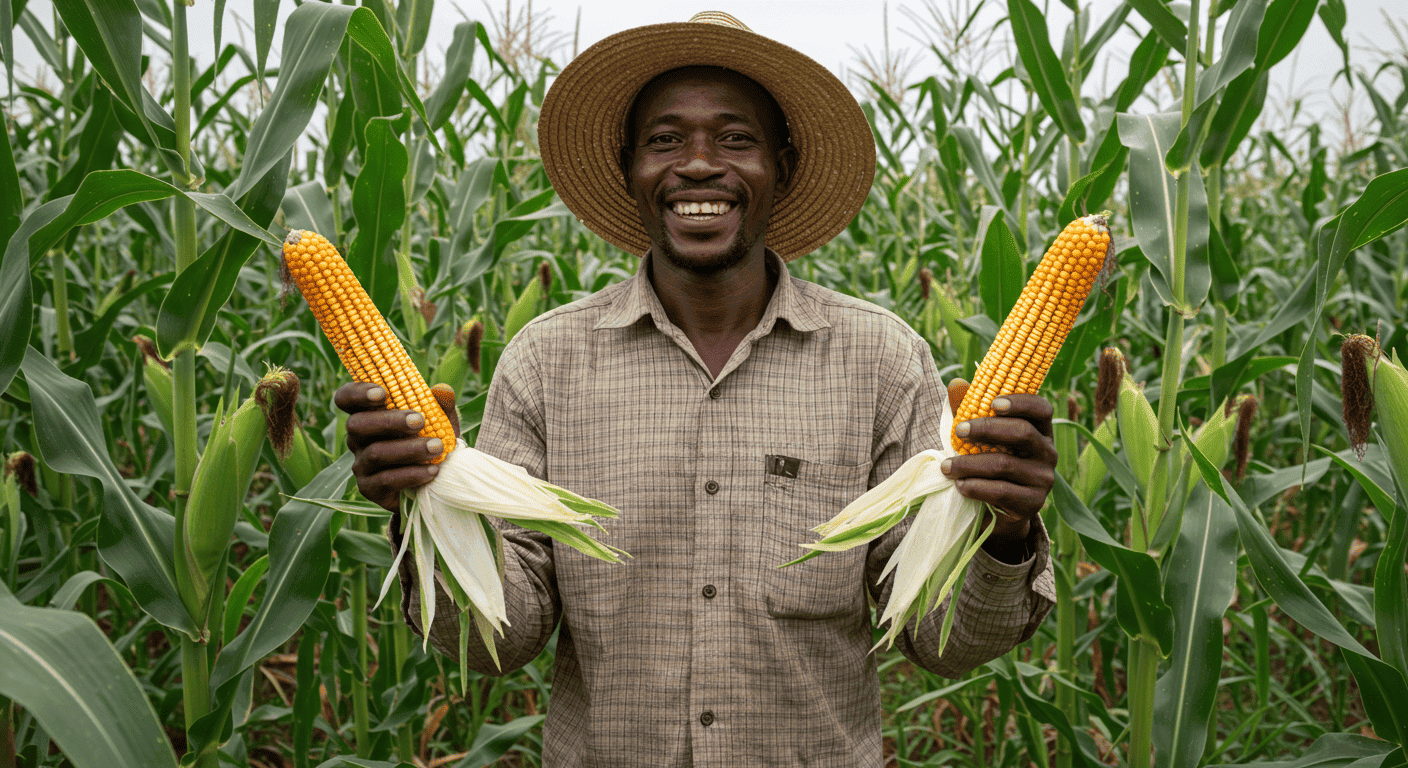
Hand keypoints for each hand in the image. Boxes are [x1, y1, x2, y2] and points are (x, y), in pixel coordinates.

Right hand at [336, 382, 459, 512]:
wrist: (436, 483)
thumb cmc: (432, 442)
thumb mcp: (441, 422)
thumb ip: (441, 405)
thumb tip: (443, 390)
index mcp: (368, 414)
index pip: (346, 398)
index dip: (356, 393)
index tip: (382, 392)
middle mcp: (358, 439)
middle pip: (357, 425)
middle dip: (389, 421)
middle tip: (419, 421)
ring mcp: (361, 465)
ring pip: (375, 453)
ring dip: (408, 449)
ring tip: (437, 447)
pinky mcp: (369, 488)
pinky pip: (385, 480)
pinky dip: (411, 474)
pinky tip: (432, 470)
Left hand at [941, 379, 1056, 557]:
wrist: (1001, 510)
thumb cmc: (991, 463)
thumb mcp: (985, 439)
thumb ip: (974, 412)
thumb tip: (956, 386)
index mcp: (1041, 431)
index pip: (1041, 409)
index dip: (1020, 402)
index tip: (993, 403)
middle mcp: (1048, 453)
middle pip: (1023, 433)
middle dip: (987, 429)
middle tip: (959, 431)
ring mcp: (1043, 479)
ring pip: (1005, 464)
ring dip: (970, 464)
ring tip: (946, 466)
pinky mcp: (1033, 503)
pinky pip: (1002, 492)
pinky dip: (976, 487)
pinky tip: (960, 485)